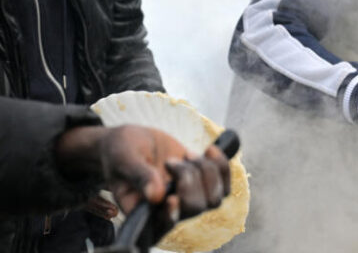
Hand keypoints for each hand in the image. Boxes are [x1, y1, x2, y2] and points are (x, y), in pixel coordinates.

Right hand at [57, 125, 230, 238]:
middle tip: (169, 161)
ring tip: (187, 155)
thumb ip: (139, 175)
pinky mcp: (202, 188)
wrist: (135, 141)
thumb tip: (155, 197)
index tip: (172, 197)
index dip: (171, 216)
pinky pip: (225, 187)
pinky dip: (222, 167)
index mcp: (141, 212)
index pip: (161, 228)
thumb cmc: (121, 152)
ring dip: (206, 171)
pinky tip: (210, 150)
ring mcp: (187, 201)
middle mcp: (166, 212)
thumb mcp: (124, 158)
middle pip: (194, 208)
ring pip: (214, 198)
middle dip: (188, 178)